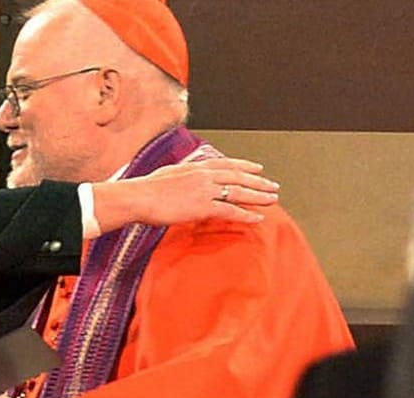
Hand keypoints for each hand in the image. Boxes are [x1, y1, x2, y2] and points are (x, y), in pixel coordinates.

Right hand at [94, 157, 278, 229]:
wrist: (139, 197)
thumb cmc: (146, 189)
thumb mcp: (167, 174)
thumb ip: (182, 176)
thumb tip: (183, 179)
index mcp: (196, 167)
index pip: (227, 164)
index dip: (245, 166)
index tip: (257, 169)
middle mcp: (204, 175)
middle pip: (238, 176)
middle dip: (258, 182)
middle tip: (273, 186)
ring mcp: (205, 190)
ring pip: (239, 192)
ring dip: (258, 196)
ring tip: (273, 199)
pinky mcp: (203, 207)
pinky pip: (230, 211)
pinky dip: (246, 214)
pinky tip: (258, 218)